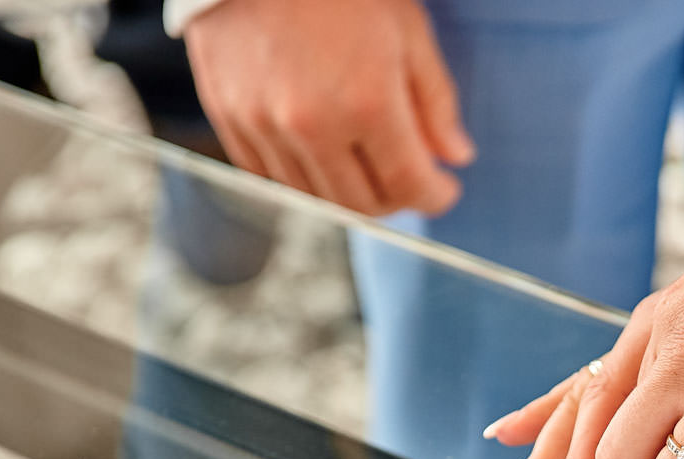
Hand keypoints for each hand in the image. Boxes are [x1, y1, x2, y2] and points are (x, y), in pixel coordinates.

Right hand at [183, 0, 473, 216]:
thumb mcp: (407, 29)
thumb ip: (435, 102)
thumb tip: (456, 157)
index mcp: (367, 102)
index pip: (410, 186)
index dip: (435, 197)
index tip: (443, 190)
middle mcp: (313, 125)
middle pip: (362, 204)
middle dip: (394, 199)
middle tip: (406, 177)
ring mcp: (264, 124)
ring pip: (315, 197)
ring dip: (348, 191)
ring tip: (364, 161)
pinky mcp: (228, 116)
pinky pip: (269, 175)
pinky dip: (301, 175)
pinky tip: (320, 149)